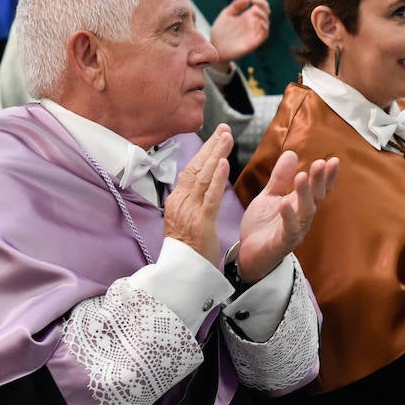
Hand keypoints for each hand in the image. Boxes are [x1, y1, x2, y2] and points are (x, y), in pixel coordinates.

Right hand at [163, 124, 232, 264]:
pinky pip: (210, 197)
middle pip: (197, 168)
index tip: (217, 136)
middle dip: (212, 147)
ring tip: (227, 138)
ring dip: (216, 155)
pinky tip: (225, 162)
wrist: (181, 275)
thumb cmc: (186, 250)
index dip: (205, 151)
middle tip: (225, 129)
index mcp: (177, 201)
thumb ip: (188, 199)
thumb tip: (191, 177)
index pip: (191, 170)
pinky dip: (218, 178)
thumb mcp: (181, 220)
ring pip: (204, 177)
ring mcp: (190, 212)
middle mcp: (181, 202)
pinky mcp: (201, 223)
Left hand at [209, 0, 269, 70]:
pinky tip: (258, 21)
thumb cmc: (220, 31)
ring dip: (263, 15)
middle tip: (254, 2)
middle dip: (263, 5)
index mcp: (248, 16)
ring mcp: (254, 32)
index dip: (260, 0)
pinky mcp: (254, 42)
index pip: (260, 6)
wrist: (215, 48)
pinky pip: (264, 34)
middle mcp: (253, 23)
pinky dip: (264, 27)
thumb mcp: (226, 14)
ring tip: (254, 10)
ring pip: (266, 22)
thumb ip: (236, 6)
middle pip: (266, 12)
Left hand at [237, 148, 337, 282]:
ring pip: (305, 212)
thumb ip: (281, 177)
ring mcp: (295, 231)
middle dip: (319, 180)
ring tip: (302, 176)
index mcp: (300, 204)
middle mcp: (302, 218)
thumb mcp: (270, 195)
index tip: (333, 160)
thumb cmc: (263, 225)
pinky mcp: (282, 244)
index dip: (327, 176)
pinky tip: (285, 203)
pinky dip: (288, 216)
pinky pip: (289, 230)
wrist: (248, 253)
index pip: (319, 189)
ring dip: (304, 194)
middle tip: (320, 163)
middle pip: (316, 198)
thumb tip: (292, 153)